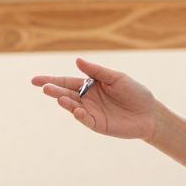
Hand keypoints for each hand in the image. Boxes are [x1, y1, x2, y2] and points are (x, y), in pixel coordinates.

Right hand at [31, 57, 159, 139]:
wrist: (150, 113)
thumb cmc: (134, 92)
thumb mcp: (116, 77)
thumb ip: (97, 71)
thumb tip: (77, 60)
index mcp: (89, 85)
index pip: (67, 81)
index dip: (51, 80)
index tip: (35, 80)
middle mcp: (87, 99)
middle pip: (66, 93)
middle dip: (54, 90)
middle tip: (44, 88)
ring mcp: (91, 112)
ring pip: (73, 106)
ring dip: (65, 102)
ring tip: (58, 97)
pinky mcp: (98, 125)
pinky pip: (85, 119)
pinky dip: (80, 115)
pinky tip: (76, 110)